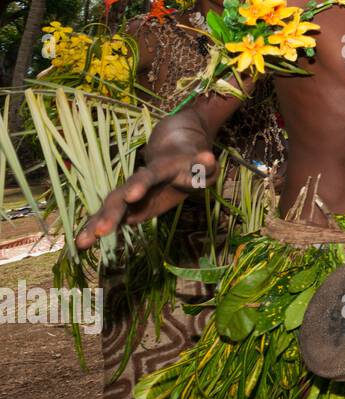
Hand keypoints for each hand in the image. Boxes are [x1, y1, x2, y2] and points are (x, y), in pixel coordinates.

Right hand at [75, 148, 216, 249]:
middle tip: (100, 231)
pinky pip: (109, 217)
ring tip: (82, 243)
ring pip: (110, 207)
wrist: (173, 154)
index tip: (132, 196)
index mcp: (160, 170)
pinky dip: (95, 228)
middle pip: (122, 194)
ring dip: (96, 223)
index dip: (140, 185)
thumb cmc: (193, 164)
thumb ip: (206, 166)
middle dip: (111, 212)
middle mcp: (139, 181)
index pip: (149, 177)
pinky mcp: (127, 206)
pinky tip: (81, 243)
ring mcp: (129, 194)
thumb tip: (208, 157)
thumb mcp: (204, 166)